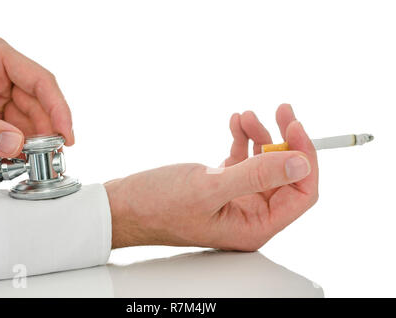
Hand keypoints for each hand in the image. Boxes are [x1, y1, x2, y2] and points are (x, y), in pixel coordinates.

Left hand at [0, 36, 73, 156]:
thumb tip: (16, 145)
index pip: (41, 81)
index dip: (59, 109)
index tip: (66, 136)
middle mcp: (5, 73)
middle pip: (41, 105)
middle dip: (45, 133)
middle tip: (48, 159)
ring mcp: (2, 93)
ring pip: (32, 122)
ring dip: (33, 145)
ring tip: (30, 164)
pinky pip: (17, 132)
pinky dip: (19, 149)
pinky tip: (16, 161)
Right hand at [106, 104, 317, 250]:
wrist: (124, 206)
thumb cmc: (158, 206)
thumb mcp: (209, 188)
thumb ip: (257, 175)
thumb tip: (302, 163)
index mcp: (254, 226)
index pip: (300, 194)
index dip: (304, 158)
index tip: (295, 127)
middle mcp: (249, 215)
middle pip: (286, 175)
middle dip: (285, 140)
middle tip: (283, 111)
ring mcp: (236, 200)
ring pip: (265, 163)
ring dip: (261, 135)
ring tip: (247, 116)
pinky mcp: (221, 185)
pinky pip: (243, 159)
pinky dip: (242, 139)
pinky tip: (235, 123)